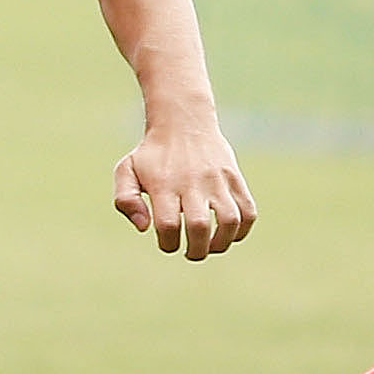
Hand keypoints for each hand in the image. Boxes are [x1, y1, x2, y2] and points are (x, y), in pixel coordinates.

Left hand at [113, 112, 255, 260]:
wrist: (183, 122)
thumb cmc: (152, 155)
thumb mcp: (126, 170)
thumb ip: (126, 200)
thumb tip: (144, 228)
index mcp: (163, 184)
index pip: (168, 226)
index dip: (168, 244)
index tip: (168, 242)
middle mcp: (192, 183)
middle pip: (199, 227)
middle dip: (196, 251)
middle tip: (192, 252)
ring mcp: (217, 180)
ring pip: (229, 221)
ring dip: (222, 243)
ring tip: (212, 245)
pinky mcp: (235, 179)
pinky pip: (248, 211)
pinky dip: (242, 230)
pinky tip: (229, 233)